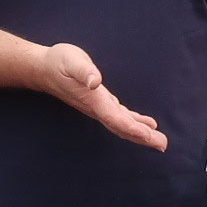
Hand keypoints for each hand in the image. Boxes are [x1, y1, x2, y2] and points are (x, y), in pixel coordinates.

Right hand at [38, 42, 165, 149]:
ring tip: (159, 141)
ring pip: (122, 125)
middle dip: (142, 137)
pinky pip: (119, 118)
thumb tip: (94, 81)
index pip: (115, 118)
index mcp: (93, 100)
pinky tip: (147, 125)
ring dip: (140, 134)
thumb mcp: (71, 61)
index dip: (133, 128)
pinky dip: (134, 123)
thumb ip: (83, 71)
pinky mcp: (100, 103)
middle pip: (122, 127)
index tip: (149, 136)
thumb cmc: (59, 62)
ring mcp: (98, 108)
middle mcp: (97, 108)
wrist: (44, 69)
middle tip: (162, 145)